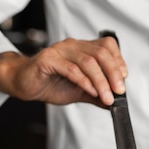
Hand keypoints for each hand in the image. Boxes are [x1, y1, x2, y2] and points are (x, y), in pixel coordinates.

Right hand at [0, 36, 127, 107]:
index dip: (118, 61)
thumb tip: (115, 103)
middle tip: (119, 91)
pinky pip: (70, 68)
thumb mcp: (80, 92)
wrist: (25, 85)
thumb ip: (97, 95)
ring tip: (106, 96)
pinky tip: (91, 90)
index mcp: (83, 49)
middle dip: (113, 73)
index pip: (107, 46)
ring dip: (101, 81)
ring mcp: (60, 50)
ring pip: (88, 61)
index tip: (124, 79)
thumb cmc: (51, 84)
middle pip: (101, 53)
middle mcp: (73, 46)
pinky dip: (84, 80)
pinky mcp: (48, 59)